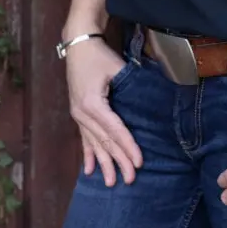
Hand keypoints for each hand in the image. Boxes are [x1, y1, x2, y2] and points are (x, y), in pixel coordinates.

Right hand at [65, 36, 142, 185]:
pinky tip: (89, 170)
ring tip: (110, 183)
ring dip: (103, 163)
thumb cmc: (98, 55)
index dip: (128, 147)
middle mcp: (82, 113)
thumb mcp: (116, 68)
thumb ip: (130, 86)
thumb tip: (149, 104)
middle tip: (131, 179)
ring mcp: (78, 114)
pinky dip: (88, 154)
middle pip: (104, 141)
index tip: (138, 163)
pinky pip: (84, 138)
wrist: (78, 44)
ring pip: (93, 143)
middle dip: (118, 161)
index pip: (115, 130)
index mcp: (93, 103)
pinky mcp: (77, 113)